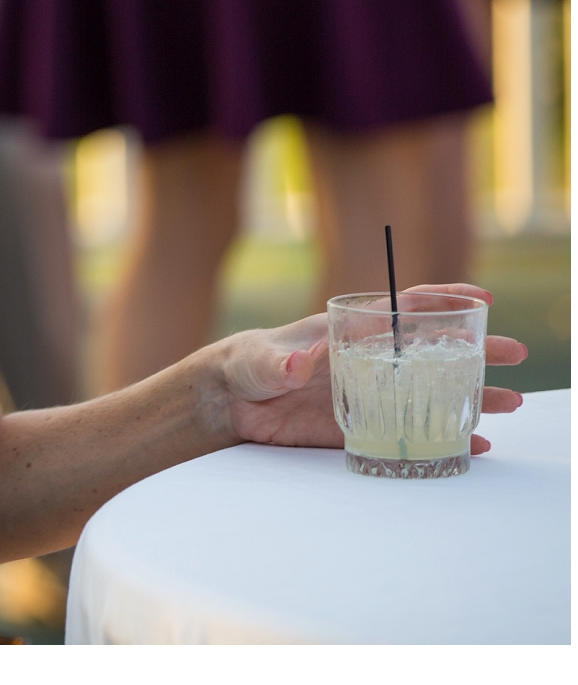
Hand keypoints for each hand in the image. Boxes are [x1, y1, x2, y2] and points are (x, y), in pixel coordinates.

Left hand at [210, 283, 526, 454]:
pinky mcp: (362, 426)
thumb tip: (296, 365)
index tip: (481, 299)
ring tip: (512, 401)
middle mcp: (368, 359)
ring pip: (429, 391)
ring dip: (470, 394)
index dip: (442, 300)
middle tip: (515, 353)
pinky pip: (411, 431)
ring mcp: (369, 392)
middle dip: (474, 349)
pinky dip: (444, 438)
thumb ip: (279, 361)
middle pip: (430, 349)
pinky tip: (475, 446)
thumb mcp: (259, 359)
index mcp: (349, 331)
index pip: (402, 308)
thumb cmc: (245, 364)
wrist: (230, 402)